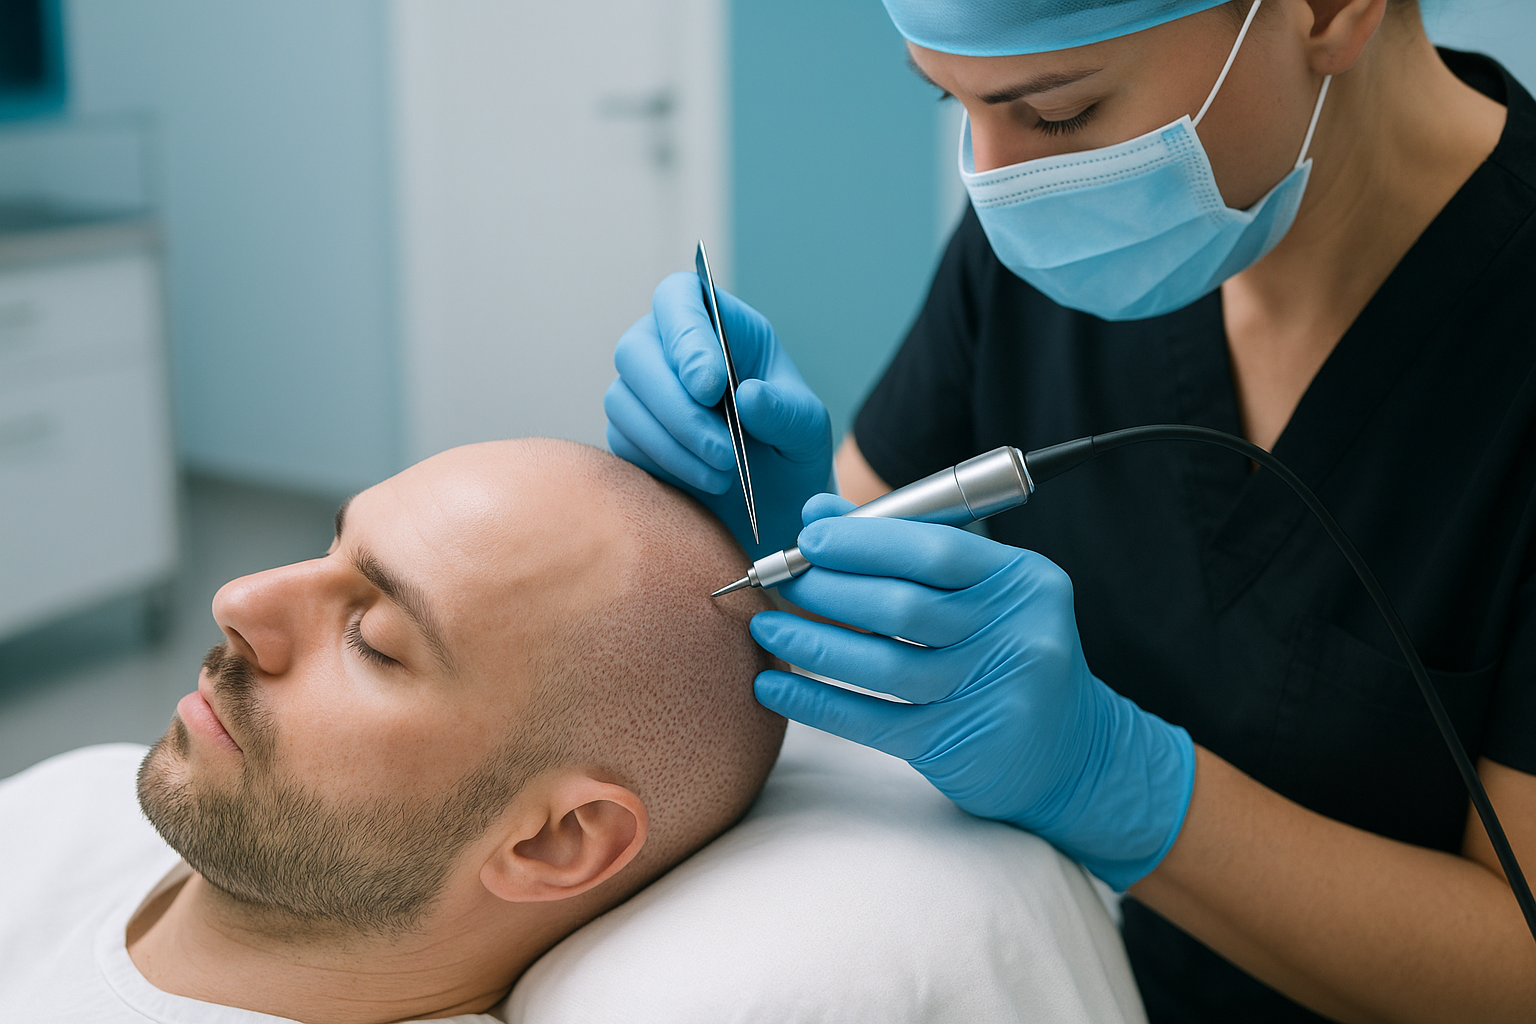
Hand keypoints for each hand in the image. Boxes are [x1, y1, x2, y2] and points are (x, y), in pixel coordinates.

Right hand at [604, 272, 832, 557]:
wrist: (774, 502)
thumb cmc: (791, 448)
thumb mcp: (807, 429)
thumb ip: (785, 411)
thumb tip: (749, 397)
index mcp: (719, 325)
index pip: (679, 299)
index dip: (686, 336)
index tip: (711, 386)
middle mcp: (669, 349)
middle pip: (635, 351)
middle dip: (678, 407)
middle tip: (725, 450)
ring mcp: (643, 391)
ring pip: (623, 400)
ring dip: (673, 443)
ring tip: (725, 472)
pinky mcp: (629, 434)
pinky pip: (624, 441)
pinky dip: (665, 464)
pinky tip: (706, 480)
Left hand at [750, 495, 1196, 889]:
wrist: (1072, 753)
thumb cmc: (1008, 654)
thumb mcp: (982, 593)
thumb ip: (907, 549)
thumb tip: (819, 513)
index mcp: (1022, 581)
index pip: (933, 549)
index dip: (862, 541)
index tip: (808, 538)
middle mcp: (1016, 635)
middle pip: (902, 606)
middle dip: (828, 589)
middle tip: (779, 580)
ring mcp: (991, 694)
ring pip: (883, 664)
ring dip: (813, 644)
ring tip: (767, 629)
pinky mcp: (960, 745)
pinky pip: (872, 720)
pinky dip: (816, 703)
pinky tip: (775, 689)